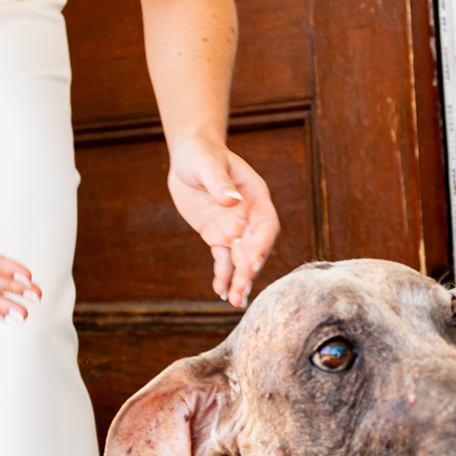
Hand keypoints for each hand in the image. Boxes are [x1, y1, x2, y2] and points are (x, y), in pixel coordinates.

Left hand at [166, 137, 278, 307]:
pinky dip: (223, 275)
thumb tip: (232, 199)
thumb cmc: (201, 153)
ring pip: (242, 258)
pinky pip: (224, 259)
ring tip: (235, 301)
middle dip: (250, 271)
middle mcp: (249, 215)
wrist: (190, 155)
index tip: (251, 263)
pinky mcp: (218, 235)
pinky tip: (220, 291)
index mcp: (255, 196)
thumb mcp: (207, 163)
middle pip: (256, 248)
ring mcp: (235, 227)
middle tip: (241, 294)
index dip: (262, 245)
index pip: (266, 225)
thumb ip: (220, 182)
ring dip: (240, 279)